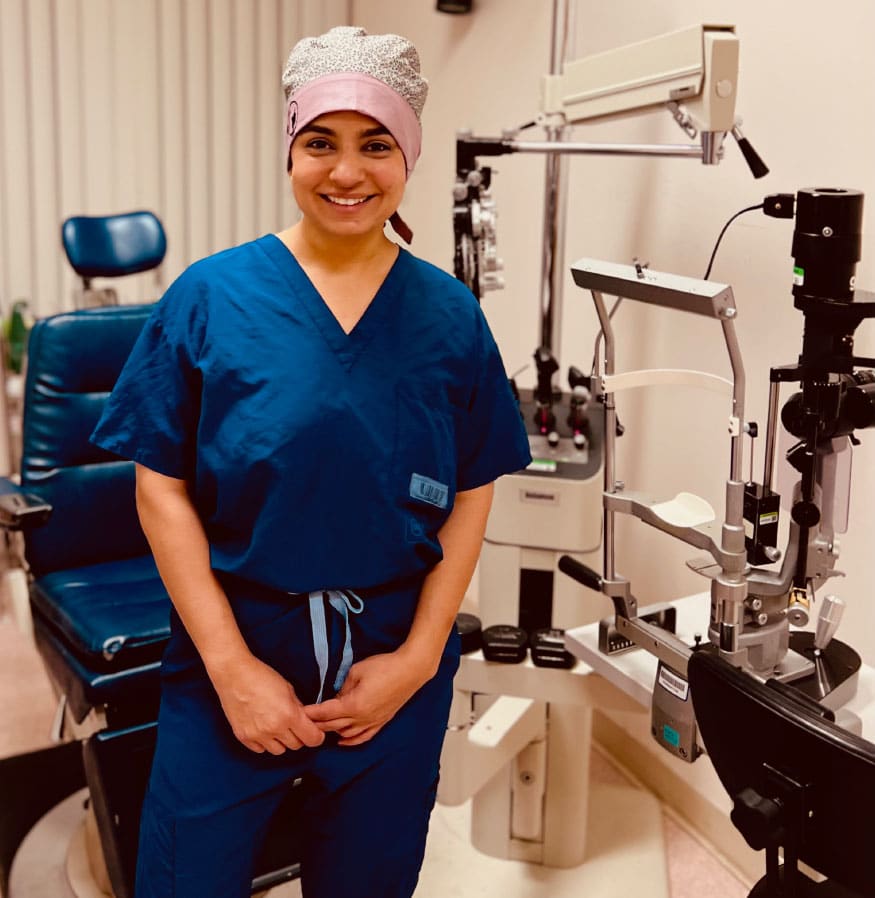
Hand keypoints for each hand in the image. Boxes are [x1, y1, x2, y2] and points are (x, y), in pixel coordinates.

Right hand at [209, 653, 324, 754]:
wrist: (234, 674)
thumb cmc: (261, 676)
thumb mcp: (288, 688)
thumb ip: (298, 708)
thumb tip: (305, 720)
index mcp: (289, 715)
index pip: (312, 739)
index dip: (316, 736)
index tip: (315, 732)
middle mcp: (274, 729)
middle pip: (296, 746)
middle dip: (299, 736)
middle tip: (294, 725)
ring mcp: (257, 735)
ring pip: (279, 750)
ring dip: (281, 741)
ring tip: (277, 726)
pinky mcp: (243, 737)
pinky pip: (260, 750)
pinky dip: (264, 742)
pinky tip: (263, 729)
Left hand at [304, 650, 430, 745]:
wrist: (410, 670)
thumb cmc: (385, 666)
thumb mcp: (357, 671)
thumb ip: (343, 687)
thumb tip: (336, 697)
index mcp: (353, 705)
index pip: (326, 713)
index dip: (312, 713)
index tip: (300, 712)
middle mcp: (362, 718)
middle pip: (333, 725)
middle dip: (317, 723)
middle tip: (303, 721)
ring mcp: (372, 722)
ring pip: (346, 733)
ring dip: (332, 731)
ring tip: (319, 729)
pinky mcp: (382, 721)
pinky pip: (363, 737)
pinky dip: (351, 741)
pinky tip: (342, 740)